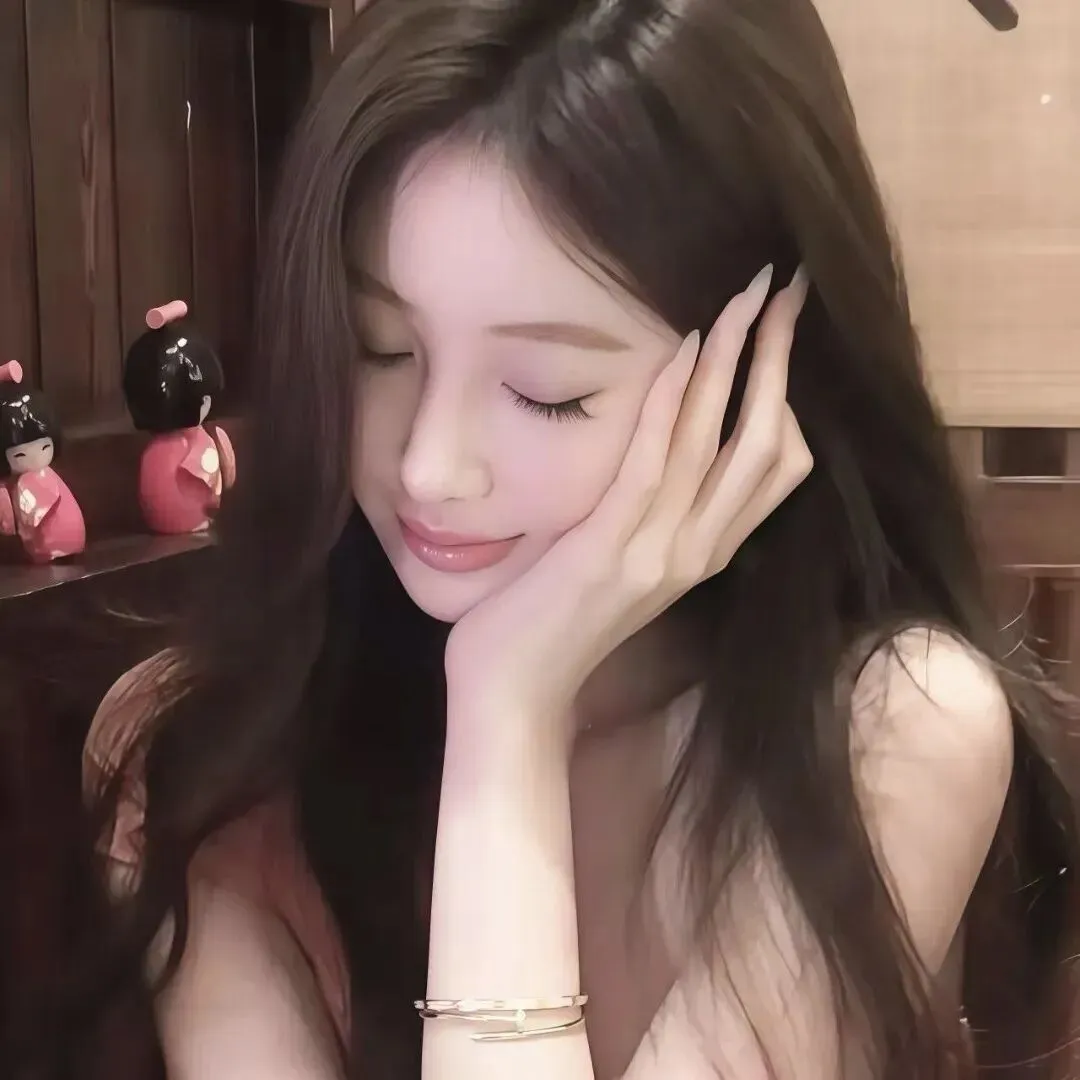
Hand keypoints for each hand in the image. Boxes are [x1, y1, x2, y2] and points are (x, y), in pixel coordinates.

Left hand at [445, 264, 812, 742]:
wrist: (513, 695)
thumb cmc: (554, 622)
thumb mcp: (622, 562)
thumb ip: (653, 514)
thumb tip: (660, 445)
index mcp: (705, 552)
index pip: (778, 465)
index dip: (786, 392)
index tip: (778, 329)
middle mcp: (699, 551)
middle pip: (766, 441)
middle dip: (777, 358)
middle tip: (781, 285)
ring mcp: (661, 554)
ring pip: (721, 443)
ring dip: (735, 361)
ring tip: (745, 295)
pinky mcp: (611, 552)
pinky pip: (654, 464)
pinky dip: (674, 403)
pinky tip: (683, 349)